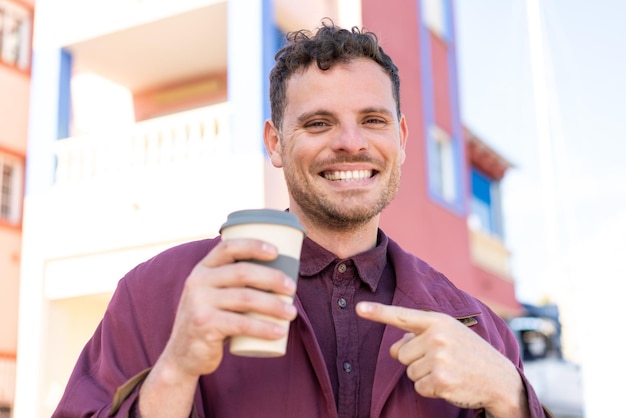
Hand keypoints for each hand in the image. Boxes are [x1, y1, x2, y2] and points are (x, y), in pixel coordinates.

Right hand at [160, 238, 297, 378]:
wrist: (183, 355)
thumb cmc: (211, 320)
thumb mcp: (212, 295)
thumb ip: (232, 282)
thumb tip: (278, 272)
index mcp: (202, 269)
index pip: (228, 248)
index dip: (253, 245)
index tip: (276, 251)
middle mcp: (197, 282)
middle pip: (243, 272)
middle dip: (273, 278)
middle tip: (292, 288)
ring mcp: (199, 303)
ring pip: (246, 298)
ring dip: (274, 305)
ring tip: (292, 313)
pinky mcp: (204, 325)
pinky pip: (241, 324)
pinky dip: (264, 328)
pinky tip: (279, 332)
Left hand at [356, 302, 529, 417]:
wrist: (499, 377)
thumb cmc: (469, 353)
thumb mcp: (448, 334)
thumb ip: (419, 336)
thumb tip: (394, 350)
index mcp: (438, 321)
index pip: (402, 316)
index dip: (378, 312)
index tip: (359, 308)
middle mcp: (437, 337)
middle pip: (402, 354)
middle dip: (416, 360)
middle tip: (441, 359)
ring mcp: (440, 359)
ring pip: (409, 372)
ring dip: (424, 375)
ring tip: (448, 370)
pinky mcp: (441, 380)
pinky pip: (419, 387)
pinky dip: (430, 389)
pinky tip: (448, 383)